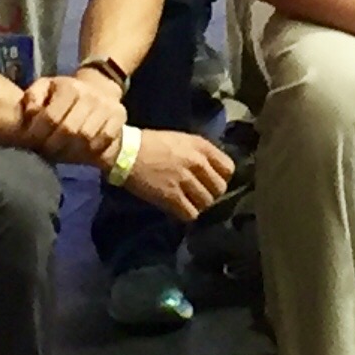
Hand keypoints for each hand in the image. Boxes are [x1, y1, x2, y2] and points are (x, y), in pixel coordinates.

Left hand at [10, 68, 126, 166]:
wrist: (99, 88)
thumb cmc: (65, 94)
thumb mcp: (45, 88)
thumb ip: (32, 97)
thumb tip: (30, 111)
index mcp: (70, 87)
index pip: (51, 117)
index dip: (38, 134)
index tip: (32, 142)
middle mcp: (91, 96)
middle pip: (69, 130)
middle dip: (54, 145)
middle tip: (46, 152)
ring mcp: (108, 107)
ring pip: (87, 138)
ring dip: (71, 151)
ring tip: (61, 153)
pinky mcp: (119, 118)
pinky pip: (103, 142)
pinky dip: (91, 151)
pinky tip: (80, 151)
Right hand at [116, 128, 235, 221]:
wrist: (126, 152)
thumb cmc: (152, 144)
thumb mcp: (182, 140)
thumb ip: (200, 153)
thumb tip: (213, 171)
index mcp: (201, 146)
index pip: (228, 168)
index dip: (222, 177)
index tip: (211, 181)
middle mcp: (196, 162)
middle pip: (220, 188)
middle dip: (210, 193)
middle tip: (198, 193)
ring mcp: (184, 180)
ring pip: (207, 203)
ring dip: (198, 204)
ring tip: (186, 200)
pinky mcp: (171, 197)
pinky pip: (191, 214)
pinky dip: (186, 214)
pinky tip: (178, 208)